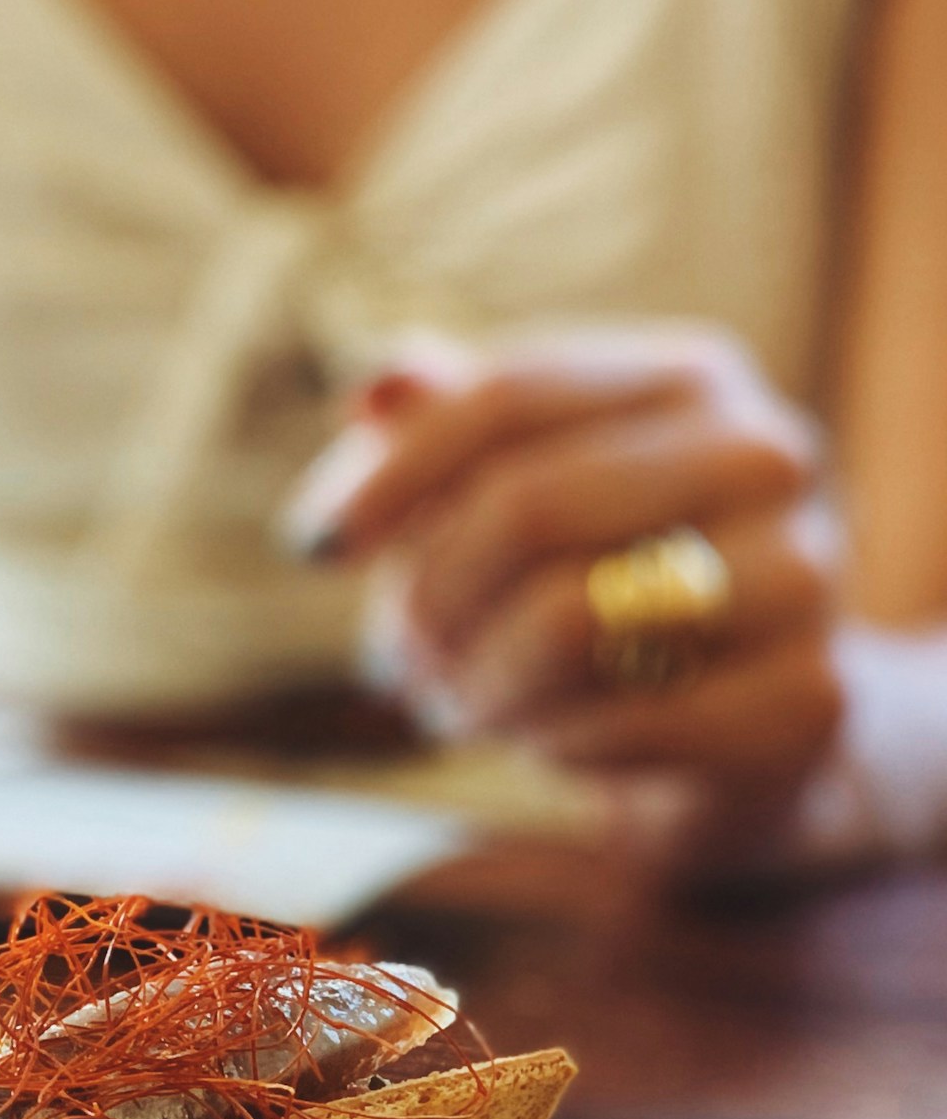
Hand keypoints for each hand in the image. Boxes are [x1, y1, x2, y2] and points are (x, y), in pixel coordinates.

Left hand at [280, 330, 846, 855]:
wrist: (747, 727)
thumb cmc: (607, 581)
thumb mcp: (523, 490)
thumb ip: (447, 429)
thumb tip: (375, 389)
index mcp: (690, 376)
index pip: (507, 395)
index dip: (389, 472)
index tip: (310, 549)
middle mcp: (765, 454)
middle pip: (531, 504)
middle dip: (430, 595)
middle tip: (394, 660)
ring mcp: (803, 575)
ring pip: (571, 618)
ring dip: (476, 680)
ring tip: (455, 703)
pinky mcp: (808, 699)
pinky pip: (619, 722)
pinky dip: (547, 742)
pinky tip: (542, 740)